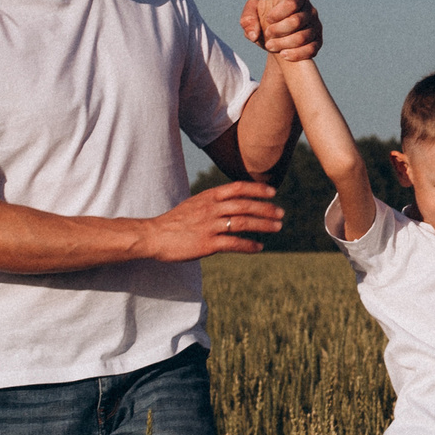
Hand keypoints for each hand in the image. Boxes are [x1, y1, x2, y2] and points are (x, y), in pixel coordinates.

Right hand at [144, 180, 284, 261]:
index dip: (257, 189)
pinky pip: (234, 243)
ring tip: (277, 228)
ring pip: (243, 223)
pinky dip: (249, 245)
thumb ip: (213, 202)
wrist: (153, 236)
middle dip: (266, 209)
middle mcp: (211, 208)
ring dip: (263, 225)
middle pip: (245, 205)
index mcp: (208, 197)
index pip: (238, 187)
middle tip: (281, 214)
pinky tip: (259, 247)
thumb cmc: (175, 222)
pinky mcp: (207, 244)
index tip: (272, 192)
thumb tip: (234, 203)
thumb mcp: (195, 204)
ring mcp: (209, 226)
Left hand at [241, 0, 321, 61]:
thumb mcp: (252, 16)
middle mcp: (310, 11)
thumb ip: (248, 18)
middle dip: (278, 30)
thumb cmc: (264, 22)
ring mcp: (316, 27)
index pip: (292, 2)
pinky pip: (311, 49)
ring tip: (269, 46)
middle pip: (297, 21)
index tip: (268, 19)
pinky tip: (283, 55)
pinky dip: (296, 54)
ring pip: (303, 37)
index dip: (279, 12)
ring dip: (283, 43)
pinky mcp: (317, 42)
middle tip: (267, 34)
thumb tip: (254, 34)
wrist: (276, 39)